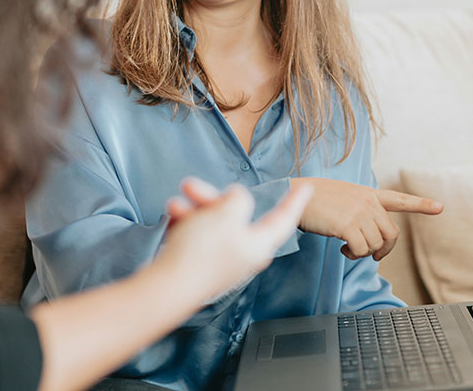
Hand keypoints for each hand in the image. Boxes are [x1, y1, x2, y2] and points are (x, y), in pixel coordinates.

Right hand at [157, 178, 312, 302]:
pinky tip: (172, 220)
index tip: (306, 188)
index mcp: (259, 244)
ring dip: (193, 209)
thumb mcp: (227, 213)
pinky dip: (184, 223)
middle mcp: (242, 253)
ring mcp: (220, 259)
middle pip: (234, 214)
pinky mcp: (198, 263)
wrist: (167, 287)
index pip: (283, 219)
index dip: (294, 201)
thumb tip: (236, 199)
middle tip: (191, 186)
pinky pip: (195, 233)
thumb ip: (238, 199)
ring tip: (175, 205)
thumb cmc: (201, 252)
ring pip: (211, 221)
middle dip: (212, 197)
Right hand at [297, 177, 442, 259]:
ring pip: (376, 245)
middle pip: (391, 234)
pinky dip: (354, 255)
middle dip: (384, 250)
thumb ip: (359, 208)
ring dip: (364, 253)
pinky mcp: (348, 225)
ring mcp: (359, 213)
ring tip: (349, 249)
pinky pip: (361, 250)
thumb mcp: (342, 196)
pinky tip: (343, 250)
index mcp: (367, 194)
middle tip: (371, 256)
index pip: (399, 199)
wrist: (295, 195)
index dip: (420, 204)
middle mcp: (367, 202)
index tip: (439, 207)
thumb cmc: (314, 198)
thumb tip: (368, 234)